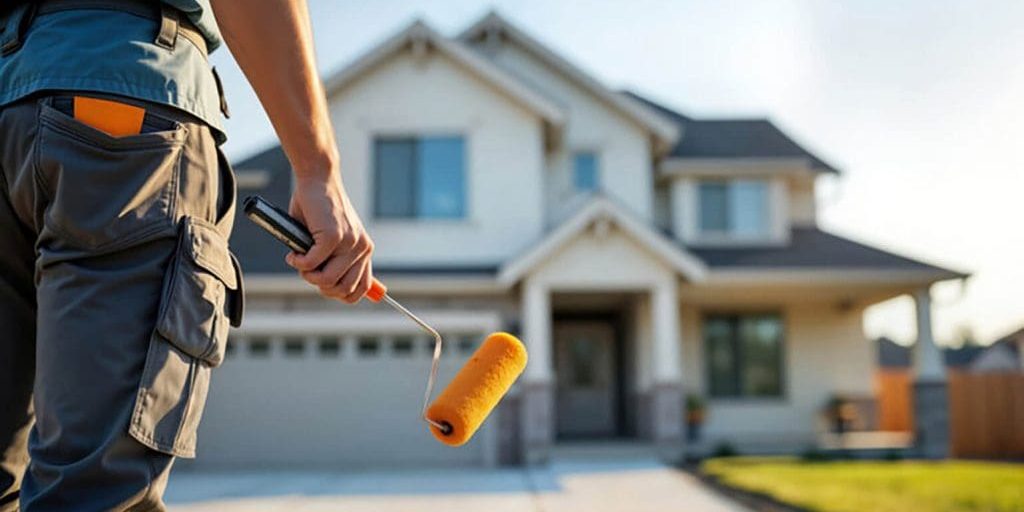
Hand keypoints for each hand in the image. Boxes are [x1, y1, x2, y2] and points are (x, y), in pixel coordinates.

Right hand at [285, 172, 373, 302]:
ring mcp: (350, 243)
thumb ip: (334, 260)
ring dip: (307, 276)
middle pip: (343, 290)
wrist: (318, 180)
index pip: (362, 288)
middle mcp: (362, 248)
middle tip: (306, 271)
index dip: (341, 295)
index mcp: (364, 250)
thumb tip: (326, 286)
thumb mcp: (333, 239)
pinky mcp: (334, 236)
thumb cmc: (320, 209)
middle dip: (320, 286)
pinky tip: (294, 253)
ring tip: (299, 260)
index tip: (324, 287)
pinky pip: (312, 264)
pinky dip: (298, 262)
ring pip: (328, 281)